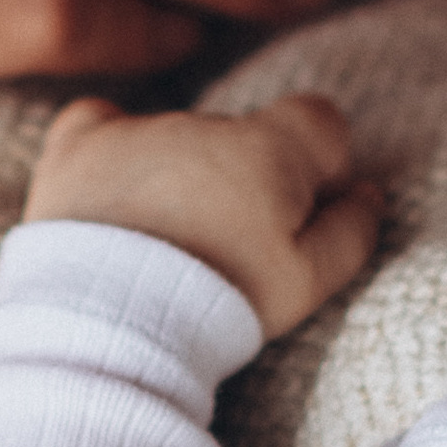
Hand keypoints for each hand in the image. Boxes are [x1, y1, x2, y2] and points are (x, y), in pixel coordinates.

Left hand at [24, 90, 379, 339]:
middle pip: (244, 135)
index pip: (320, 121)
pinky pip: (100, 125)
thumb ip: (351, 231)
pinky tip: (111, 197)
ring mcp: (138, 128)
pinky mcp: (77, 146)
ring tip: (162, 248)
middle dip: (244, 178)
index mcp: (270, 147)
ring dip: (180, 175)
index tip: (300, 214)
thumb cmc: (219, 304)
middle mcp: (205, 121)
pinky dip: (110, 152)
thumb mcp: (307, 284)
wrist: (107, 324)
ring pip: (177, 138)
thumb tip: (369, 192)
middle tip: (226, 248)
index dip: (320, 167)